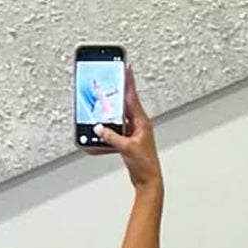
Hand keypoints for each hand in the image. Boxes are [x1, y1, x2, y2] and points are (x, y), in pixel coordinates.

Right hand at [95, 68, 160, 189]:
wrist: (148, 180)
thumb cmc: (144, 164)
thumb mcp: (127, 148)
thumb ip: (112, 137)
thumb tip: (99, 129)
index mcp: (141, 122)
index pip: (132, 96)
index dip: (128, 81)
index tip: (125, 67)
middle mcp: (138, 125)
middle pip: (124, 104)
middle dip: (116, 93)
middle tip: (109, 81)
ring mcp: (133, 133)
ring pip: (118, 118)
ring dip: (109, 114)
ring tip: (99, 107)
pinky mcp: (128, 142)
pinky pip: (116, 132)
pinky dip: (107, 132)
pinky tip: (99, 134)